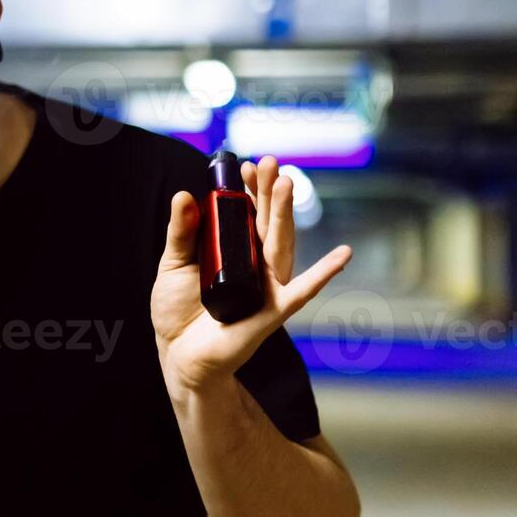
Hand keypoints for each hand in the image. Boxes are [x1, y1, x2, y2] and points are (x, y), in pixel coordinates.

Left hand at [151, 155, 351, 394]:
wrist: (179, 354)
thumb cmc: (178, 311)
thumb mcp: (174, 263)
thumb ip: (182, 232)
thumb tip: (184, 195)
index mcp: (232, 251)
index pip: (245, 213)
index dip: (248, 189)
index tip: (248, 165)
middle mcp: (253, 264)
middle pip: (266, 222)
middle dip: (268, 192)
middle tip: (269, 162)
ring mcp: (266, 285)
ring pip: (280, 244)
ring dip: (285, 214)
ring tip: (285, 183)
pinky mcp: (273, 310)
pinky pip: (301, 290)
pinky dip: (323, 273)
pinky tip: (343, 254)